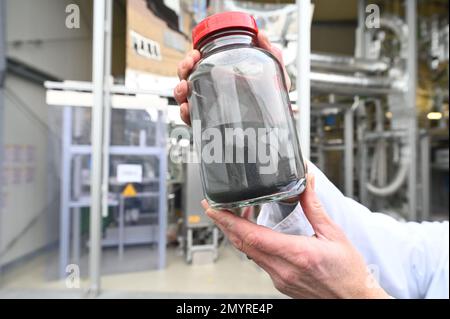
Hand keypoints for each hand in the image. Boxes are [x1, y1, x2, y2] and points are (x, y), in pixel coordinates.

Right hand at [173, 31, 290, 125]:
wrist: (276, 131)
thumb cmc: (273, 105)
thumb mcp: (275, 78)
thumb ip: (271, 55)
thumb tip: (262, 35)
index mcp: (222, 78)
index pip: (202, 64)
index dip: (193, 57)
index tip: (195, 53)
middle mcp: (212, 92)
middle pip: (188, 77)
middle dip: (183, 69)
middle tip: (189, 66)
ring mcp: (209, 109)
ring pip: (185, 97)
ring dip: (179, 89)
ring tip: (184, 88)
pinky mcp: (209, 127)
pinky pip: (191, 120)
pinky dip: (185, 113)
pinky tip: (187, 108)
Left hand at [201, 174, 389, 298]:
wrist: (354, 299)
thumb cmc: (348, 272)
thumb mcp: (334, 234)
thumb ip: (314, 206)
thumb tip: (306, 181)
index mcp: (298, 254)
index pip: (252, 236)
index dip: (229, 221)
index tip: (215, 209)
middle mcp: (284, 269)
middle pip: (243, 244)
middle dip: (224, 224)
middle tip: (213, 207)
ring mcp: (280, 278)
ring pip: (248, 253)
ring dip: (236, 233)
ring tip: (231, 215)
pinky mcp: (280, 282)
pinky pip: (258, 261)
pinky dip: (250, 244)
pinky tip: (253, 233)